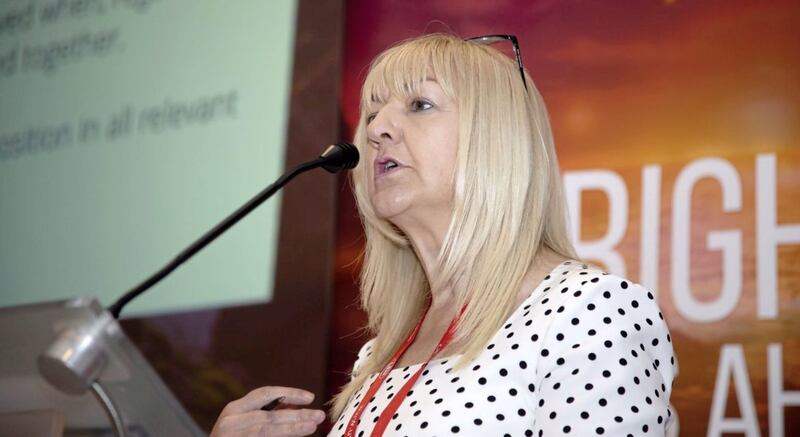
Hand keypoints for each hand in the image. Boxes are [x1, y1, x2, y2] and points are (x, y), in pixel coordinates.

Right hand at [210, 386, 325, 435]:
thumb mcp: (244, 422)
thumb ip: (267, 413)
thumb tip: (295, 405)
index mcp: (234, 409)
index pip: (265, 393)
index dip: (289, 393)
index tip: (310, 397)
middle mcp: (231, 422)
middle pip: (269, 416)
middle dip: (297, 415)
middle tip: (318, 415)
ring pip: (267, 431)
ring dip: (292, 429)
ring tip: (312, 427)